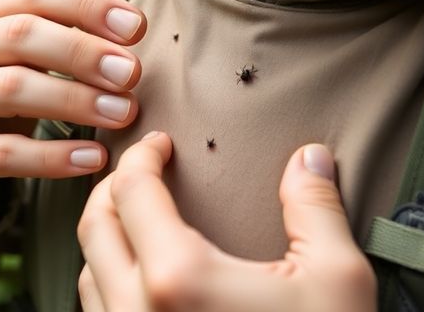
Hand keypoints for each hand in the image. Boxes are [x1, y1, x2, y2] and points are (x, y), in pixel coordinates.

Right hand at [0, 0, 146, 213]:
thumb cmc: (1, 94)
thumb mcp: (22, 57)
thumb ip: (65, 35)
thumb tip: (132, 31)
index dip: (90, 5)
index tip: (137, 27)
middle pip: (24, 36)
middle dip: (85, 52)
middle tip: (131, 73)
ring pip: (14, 90)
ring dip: (77, 100)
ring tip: (123, 112)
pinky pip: (7, 154)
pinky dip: (55, 156)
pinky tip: (94, 158)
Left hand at [77, 132, 375, 311]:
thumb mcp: (336, 280)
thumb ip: (315, 207)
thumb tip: (309, 157)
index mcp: (177, 277)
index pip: (132, 190)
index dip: (142, 155)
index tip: (159, 143)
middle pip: (94, 225)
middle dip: (114, 187)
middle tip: (143, 171)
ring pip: (88, 273)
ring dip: (106, 236)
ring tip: (138, 219)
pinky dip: (108, 281)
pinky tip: (140, 279)